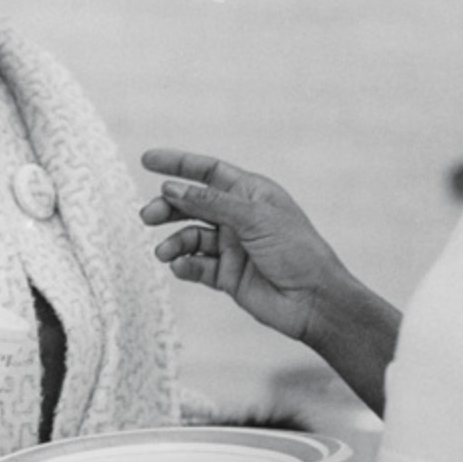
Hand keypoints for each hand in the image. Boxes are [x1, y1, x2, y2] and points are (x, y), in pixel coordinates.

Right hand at [140, 148, 353, 348]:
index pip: (209, 172)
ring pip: (191, 237)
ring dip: (174, 242)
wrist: (314, 301)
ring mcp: (232, 247)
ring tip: (163, 252)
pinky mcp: (227, 275)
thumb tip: (172, 188)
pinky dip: (185, 265)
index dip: (178, 164)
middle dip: (168, 207)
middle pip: (193, 204)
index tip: (148, 160)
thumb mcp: (254, 219)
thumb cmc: (296, 251)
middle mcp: (239, 217)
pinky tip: (180, 267)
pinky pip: (197, 266)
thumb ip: (210, 203)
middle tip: (147, 216)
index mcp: (251, 194)